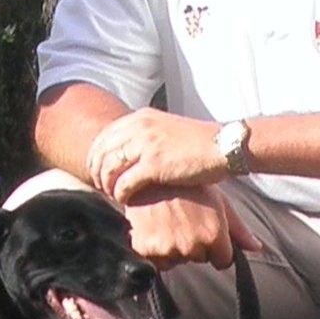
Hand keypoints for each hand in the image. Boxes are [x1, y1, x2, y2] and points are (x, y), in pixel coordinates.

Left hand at [87, 108, 231, 205]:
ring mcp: (145, 145)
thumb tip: (128, 152)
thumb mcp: (166, 128)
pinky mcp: (154, 165)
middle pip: (101, 152)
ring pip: (109, 169)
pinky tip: (126, 201)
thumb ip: (145, 135)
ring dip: (107, 185)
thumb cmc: (198, 143)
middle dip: (97, 172)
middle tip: (101, 187)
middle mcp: (139, 128)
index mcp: (140, 117)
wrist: (222, 146)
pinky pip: (124, 184)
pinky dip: (121, 194)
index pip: (104, 136)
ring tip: (113, 195)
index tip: (98, 172)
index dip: (96, 157)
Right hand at [125, 191, 252, 269]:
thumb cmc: (187, 183)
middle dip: (195, 245)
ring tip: (169, 222)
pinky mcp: (145, 249)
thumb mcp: (218, 200)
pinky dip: (155, 249)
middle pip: (198, 259)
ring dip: (174, 249)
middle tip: (185, 220)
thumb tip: (257, 248)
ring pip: (176, 261)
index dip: (216, 247)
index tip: (206, 231)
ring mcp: (167, 249)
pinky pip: (156, 261)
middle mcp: (192, 246)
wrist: (148, 171)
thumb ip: (238, 229)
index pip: (223, 261)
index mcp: (213, 235)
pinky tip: (155, 227)